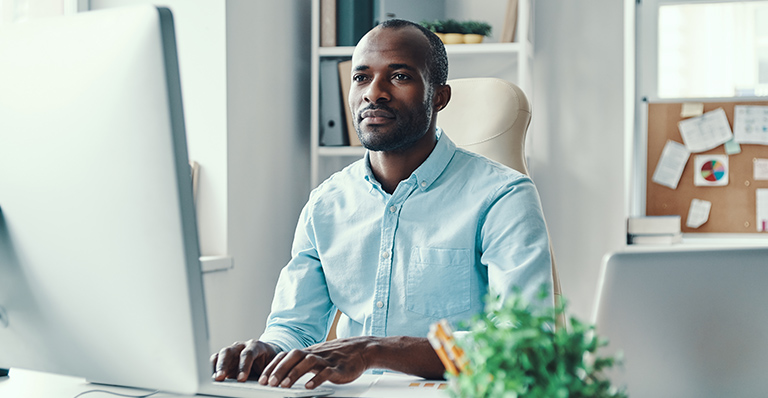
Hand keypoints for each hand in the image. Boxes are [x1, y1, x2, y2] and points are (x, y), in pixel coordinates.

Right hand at [210, 339, 279, 381]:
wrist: (266, 355)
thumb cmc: (269, 361)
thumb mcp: (272, 365)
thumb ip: (267, 372)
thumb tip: (264, 382)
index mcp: (255, 346)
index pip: (248, 353)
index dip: (244, 366)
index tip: (241, 379)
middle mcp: (241, 346)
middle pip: (229, 351)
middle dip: (224, 364)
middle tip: (221, 377)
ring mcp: (232, 351)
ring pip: (220, 355)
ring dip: (216, 367)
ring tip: (214, 378)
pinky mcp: (225, 358)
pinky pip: (216, 360)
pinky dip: (213, 367)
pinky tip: (211, 376)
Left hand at [259, 336, 375, 388]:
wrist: (361, 350)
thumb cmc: (337, 356)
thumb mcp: (316, 358)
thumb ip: (301, 364)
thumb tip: (282, 374)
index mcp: (307, 352)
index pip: (285, 355)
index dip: (273, 366)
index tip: (262, 379)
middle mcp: (315, 354)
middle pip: (293, 356)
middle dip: (279, 370)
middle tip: (269, 383)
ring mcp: (327, 360)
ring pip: (308, 362)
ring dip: (294, 373)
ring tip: (285, 386)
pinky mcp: (339, 368)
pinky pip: (326, 372)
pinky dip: (316, 379)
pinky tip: (309, 387)